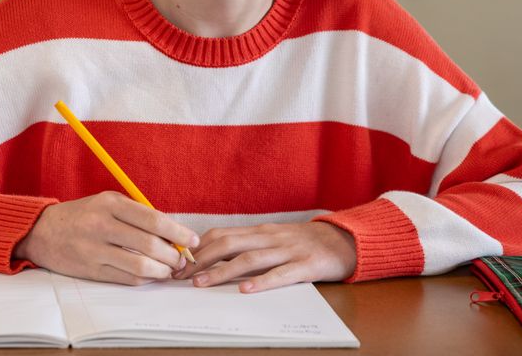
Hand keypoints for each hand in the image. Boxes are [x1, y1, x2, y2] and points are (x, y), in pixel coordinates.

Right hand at [13, 191, 199, 285]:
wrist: (42, 231)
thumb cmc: (82, 215)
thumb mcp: (107, 202)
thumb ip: (137, 214)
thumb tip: (172, 231)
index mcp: (110, 203)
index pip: (154, 219)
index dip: (178, 232)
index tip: (192, 240)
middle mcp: (102, 225)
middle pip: (150, 245)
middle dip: (173, 255)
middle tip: (182, 259)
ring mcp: (95, 250)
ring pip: (140, 266)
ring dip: (162, 271)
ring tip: (168, 269)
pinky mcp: (91, 270)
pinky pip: (126, 278)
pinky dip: (144, 278)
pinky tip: (149, 274)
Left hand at [174, 221, 355, 292]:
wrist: (344, 241)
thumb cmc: (303, 243)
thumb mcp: (273, 239)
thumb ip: (248, 246)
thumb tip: (214, 257)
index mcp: (259, 231)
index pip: (221, 234)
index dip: (198, 248)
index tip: (178, 262)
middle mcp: (269, 237)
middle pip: (228, 244)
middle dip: (201, 260)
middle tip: (180, 276)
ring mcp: (287, 250)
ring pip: (249, 258)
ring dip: (222, 271)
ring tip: (202, 283)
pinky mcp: (306, 265)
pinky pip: (281, 274)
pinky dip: (261, 281)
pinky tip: (246, 290)